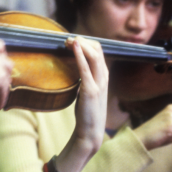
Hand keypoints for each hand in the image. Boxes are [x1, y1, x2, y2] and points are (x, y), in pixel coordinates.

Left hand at [68, 37, 108, 152]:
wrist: (91, 131)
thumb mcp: (88, 91)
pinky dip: (79, 54)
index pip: (99, 52)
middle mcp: (104, 77)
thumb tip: (76, 67)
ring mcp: (98, 83)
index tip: (72, 41)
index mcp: (104, 77)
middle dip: (83, 40)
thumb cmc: (87, 112)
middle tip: (67, 39)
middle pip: (97, 50)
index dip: (86, 43)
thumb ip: (86, 79)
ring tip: (68, 40)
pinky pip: (85, 68)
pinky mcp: (90, 90)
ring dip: (80, 44)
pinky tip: (73, 46)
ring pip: (94, 55)